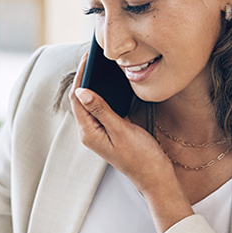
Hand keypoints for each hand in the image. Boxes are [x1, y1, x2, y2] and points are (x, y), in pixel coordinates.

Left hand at [70, 54, 192, 232]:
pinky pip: (101, 109)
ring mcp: (99, 132)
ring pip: (91, 103)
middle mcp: (90, 132)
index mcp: (88, 132)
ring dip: (94, 84)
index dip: (81, 76)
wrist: (155, 177)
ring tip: (101, 64)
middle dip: (86, 77)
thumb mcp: (121, 130)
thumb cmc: (141, 157)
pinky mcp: (109, 131)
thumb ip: (101, 110)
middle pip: (81, 99)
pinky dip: (104, 94)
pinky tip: (111, 83)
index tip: (89, 57)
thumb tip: (82, 91)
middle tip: (95, 55)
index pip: (77, 99)